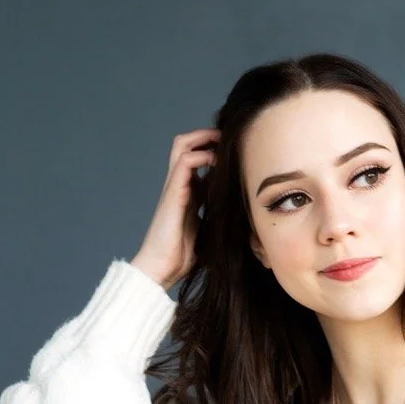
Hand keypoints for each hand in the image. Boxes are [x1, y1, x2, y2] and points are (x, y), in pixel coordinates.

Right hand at [131, 128, 219, 289]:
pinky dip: (202, 156)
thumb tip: (242, 214)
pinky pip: (184, 163)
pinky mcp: (173, 194)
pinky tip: (217, 163)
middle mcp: (180, 186)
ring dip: (203, 139)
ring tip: (223, 143)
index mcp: (188, 194)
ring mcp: (174, 188)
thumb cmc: (183, 255)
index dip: (214, 150)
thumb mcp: (209, 230)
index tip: (235, 150)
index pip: (198, 160)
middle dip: (206, 135)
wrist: (162, 267)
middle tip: (227, 138)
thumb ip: (218, 217)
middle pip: (185, 145)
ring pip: (182, 146)